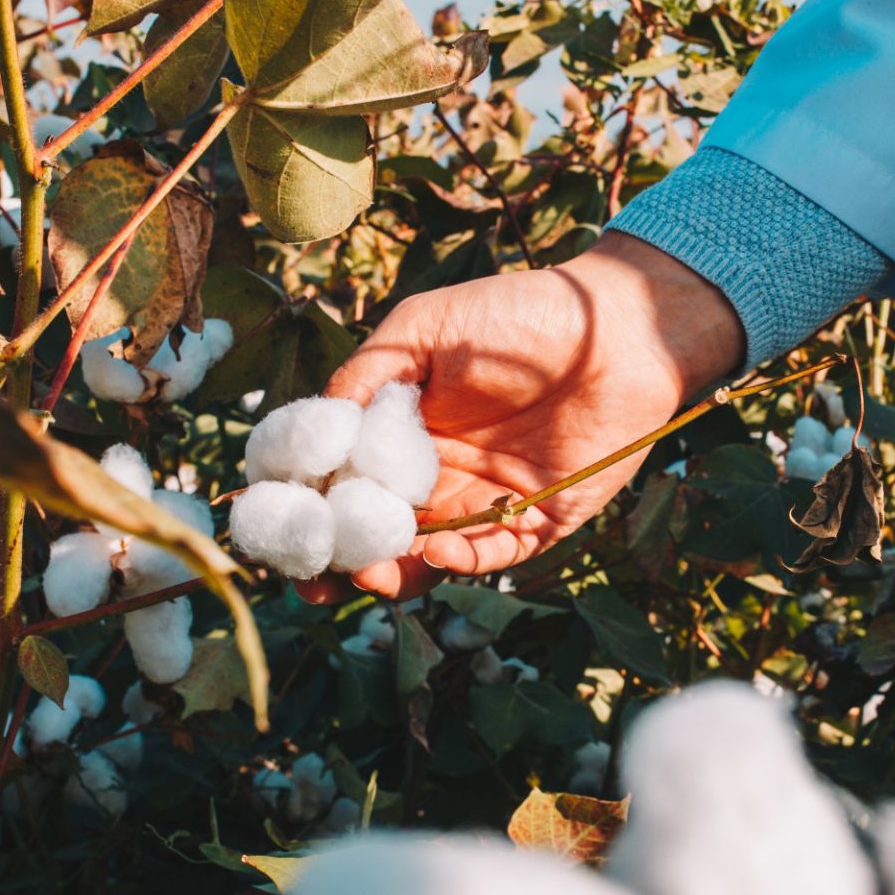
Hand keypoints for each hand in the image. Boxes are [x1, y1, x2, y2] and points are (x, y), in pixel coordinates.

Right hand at [297, 232, 743, 603]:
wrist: (616, 330)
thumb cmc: (519, 316)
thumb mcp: (425, 330)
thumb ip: (368, 374)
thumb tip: (317, 427)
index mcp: (404, 433)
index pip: (344, 482)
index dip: (309, 508)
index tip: (278, 524)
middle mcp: (438, 476)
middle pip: (376, 532)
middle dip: (341, 560)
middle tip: (313, 577)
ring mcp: (486, 504)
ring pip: (426, 557)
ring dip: (394, 573)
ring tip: (369, 574)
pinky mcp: (538, 523)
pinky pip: (491, 557)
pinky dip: (460, 562)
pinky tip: (435, 551)